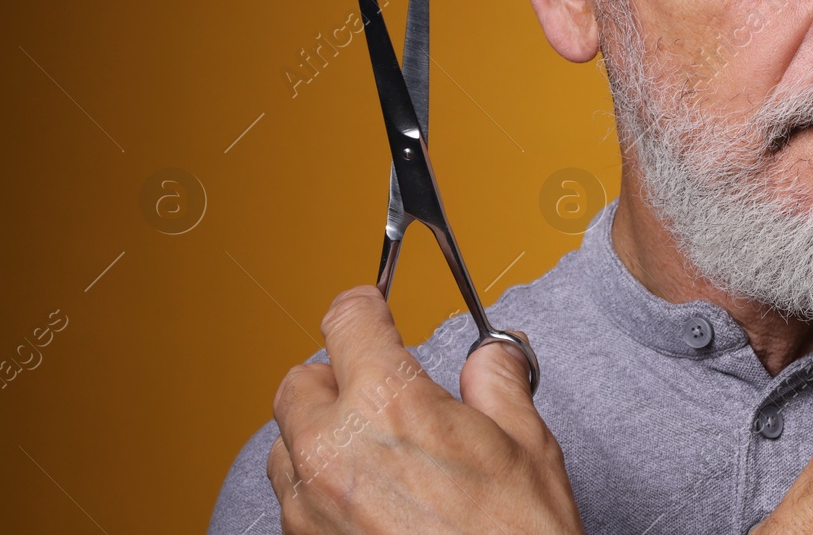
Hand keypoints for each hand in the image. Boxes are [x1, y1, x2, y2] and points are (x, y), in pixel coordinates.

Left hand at [266, 285, 582, 533]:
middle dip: (335, 374)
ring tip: (374, 449)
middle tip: (378, 386)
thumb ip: (496, 383)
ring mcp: (312, 507)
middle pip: (299, 381)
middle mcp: (335, 451)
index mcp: (390, 406)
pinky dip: (320, 485)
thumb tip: (490, 357)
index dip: (364, 305)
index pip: (347, 322)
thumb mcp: (526, 444)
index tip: (371, 306)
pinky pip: (293, 498)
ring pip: (286, 443)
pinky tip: (369, 495)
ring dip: (320, 434)